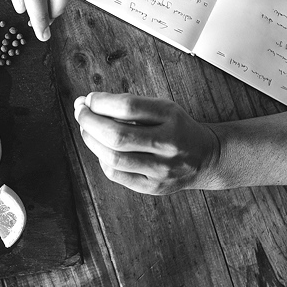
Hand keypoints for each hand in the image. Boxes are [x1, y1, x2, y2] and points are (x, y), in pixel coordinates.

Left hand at [73, 92, 219, 194]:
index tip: (88, 99)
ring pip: (113, 157)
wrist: (207, 158)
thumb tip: (87, 103)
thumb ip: (129, 105)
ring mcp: (162, 169)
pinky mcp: (154, 187)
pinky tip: (102, 149)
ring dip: (91, 140)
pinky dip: (102, 159)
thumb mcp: (163, 107)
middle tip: (80, 112)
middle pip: (116, 135)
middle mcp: (168, 144)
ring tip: (86, 129)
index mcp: (171, 117)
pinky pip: (116, 174)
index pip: (127, 107)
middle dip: (89, 121)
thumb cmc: (176, 128)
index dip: (100, 102)